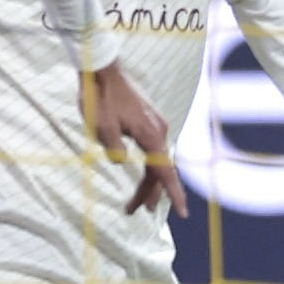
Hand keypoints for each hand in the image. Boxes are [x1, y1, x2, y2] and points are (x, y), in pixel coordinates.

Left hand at [81, 63, 187, 213]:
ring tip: (137, 202)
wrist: (102, 70)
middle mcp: (158, 131)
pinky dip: (149, 166)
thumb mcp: (101, 128)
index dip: (173, 194)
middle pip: (159, 170)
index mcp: (150, 135)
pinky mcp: (148, 120)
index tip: (183, 213)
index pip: (165, 172)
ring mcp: (155, 124)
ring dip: (147, 181)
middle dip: (148, 193)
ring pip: (156, 160)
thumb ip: (114, 149)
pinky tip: (143, 172)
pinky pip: (153, 150)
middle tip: (133, 211)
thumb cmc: (100, 97)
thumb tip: (121, 161)